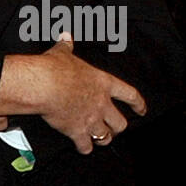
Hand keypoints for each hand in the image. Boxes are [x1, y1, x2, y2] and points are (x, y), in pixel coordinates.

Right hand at [9, 37, 145, 153]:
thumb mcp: (63, 54)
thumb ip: (67, 47)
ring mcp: (90, 119)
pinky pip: (86, 146)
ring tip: (99, 139)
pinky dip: (85, 148)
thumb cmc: (54, 69)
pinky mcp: (76, 131)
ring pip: (106, 137)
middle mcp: (101, 104)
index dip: (138, 104)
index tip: (142, 110)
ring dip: (103, 139)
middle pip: (120, 123)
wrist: (44, 85)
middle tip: (113, 127)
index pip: (129, 95)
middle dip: (118, 127)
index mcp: (103, 84)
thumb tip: (65, 37)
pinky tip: (83, 147)